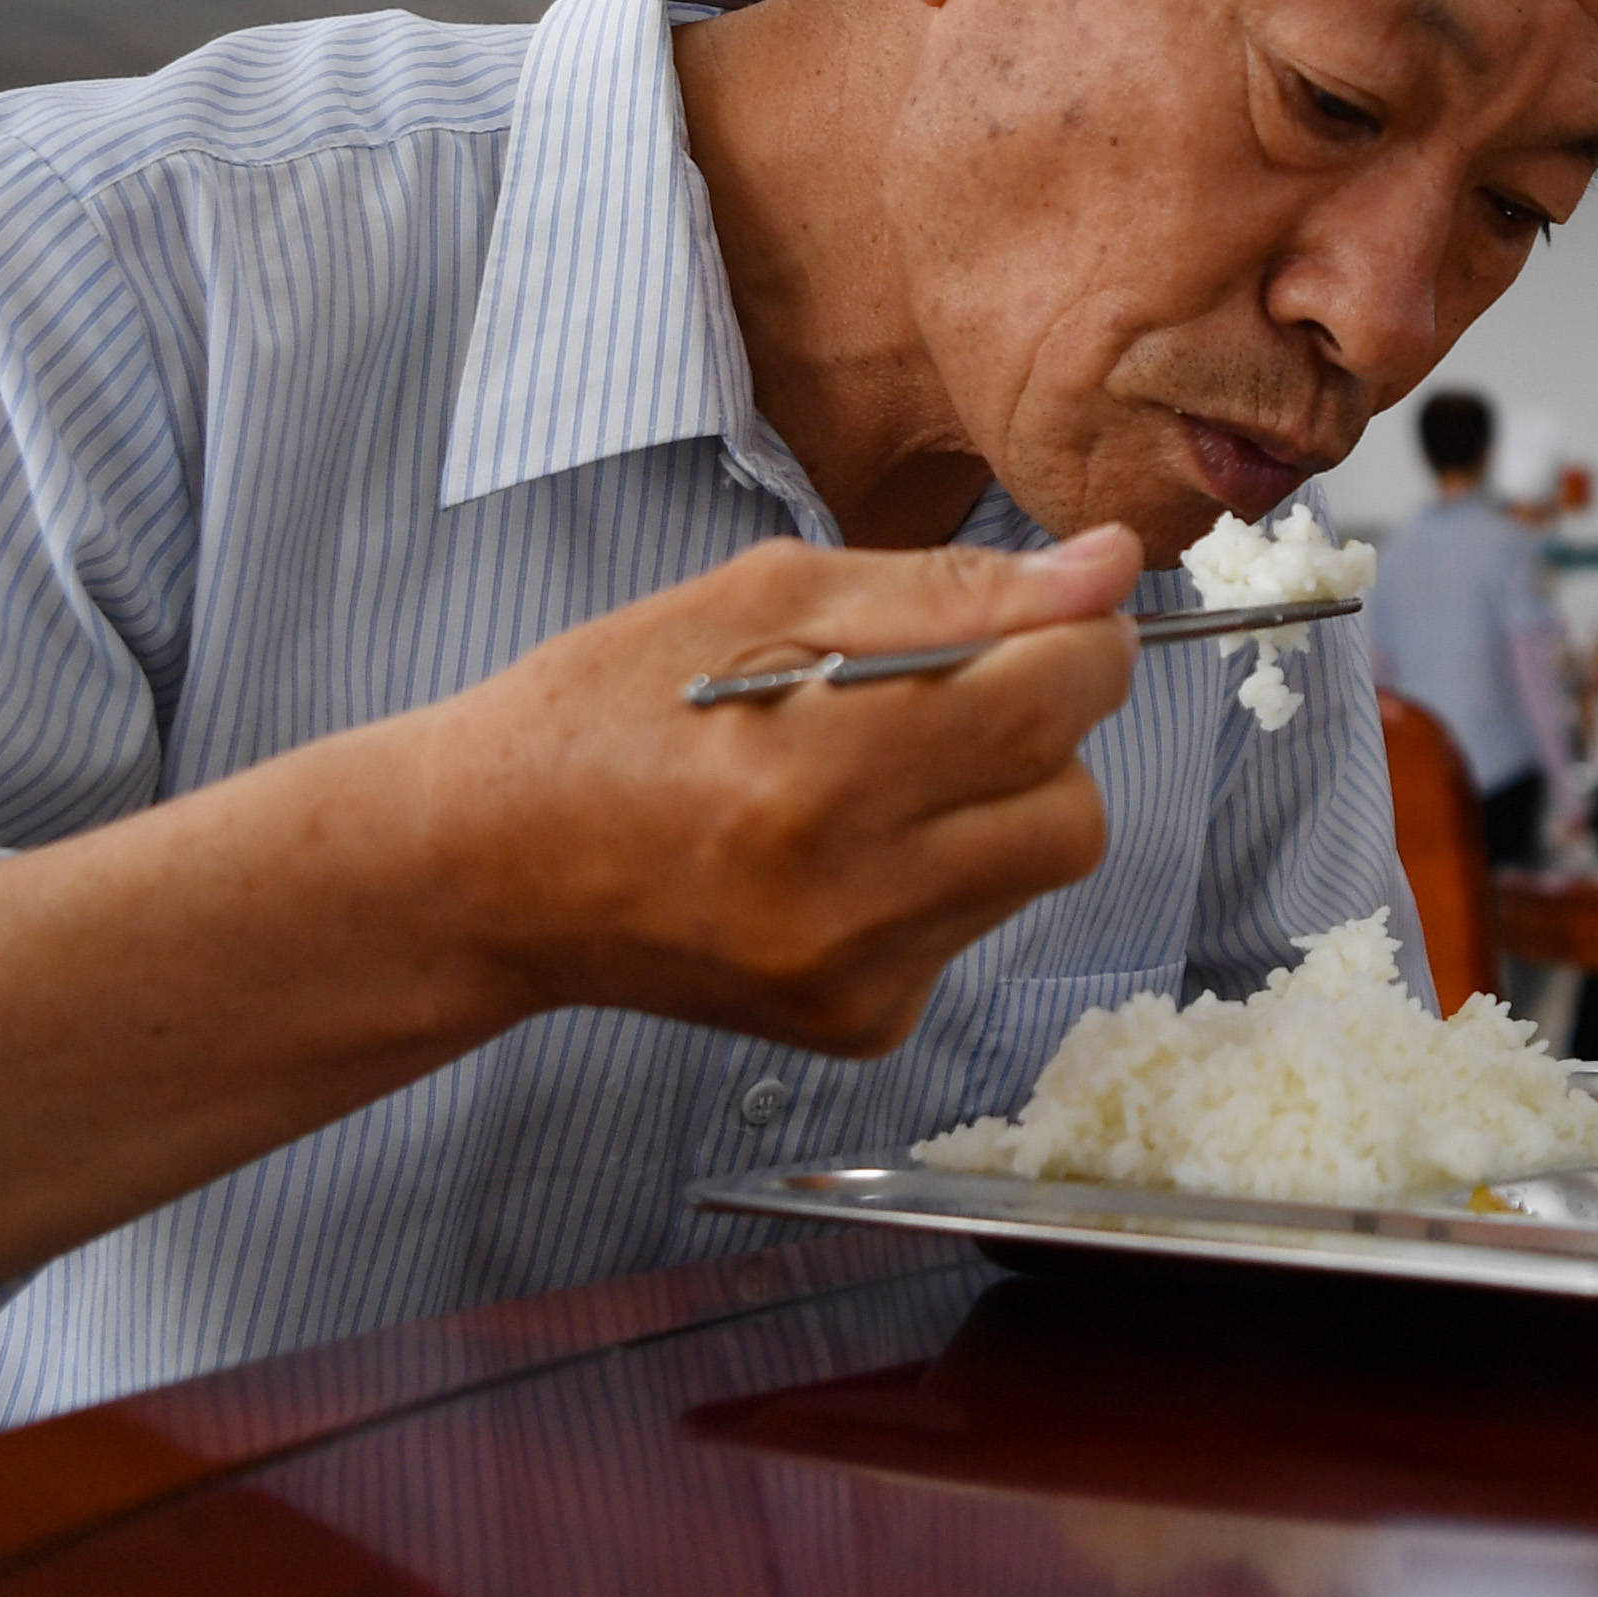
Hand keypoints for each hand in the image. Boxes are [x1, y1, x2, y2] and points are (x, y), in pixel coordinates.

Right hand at [414, 525, 1142, 1054]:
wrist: (487, 867)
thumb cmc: (605, 710)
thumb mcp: (765, 597)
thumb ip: (952, 589)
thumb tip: (1109, 571)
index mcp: (821, 766)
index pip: (1057, 701)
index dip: (1079, 641)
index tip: (1048, 620)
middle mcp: (848, 893)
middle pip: (1077, 810)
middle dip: (1046, 737)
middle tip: (950, 701)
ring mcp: (857, 975)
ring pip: (1035, 872)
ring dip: (996, 805)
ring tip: (874, 773)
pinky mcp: (858, 1025)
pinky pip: (973, 930)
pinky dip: (940, 875)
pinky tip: (840, 849)